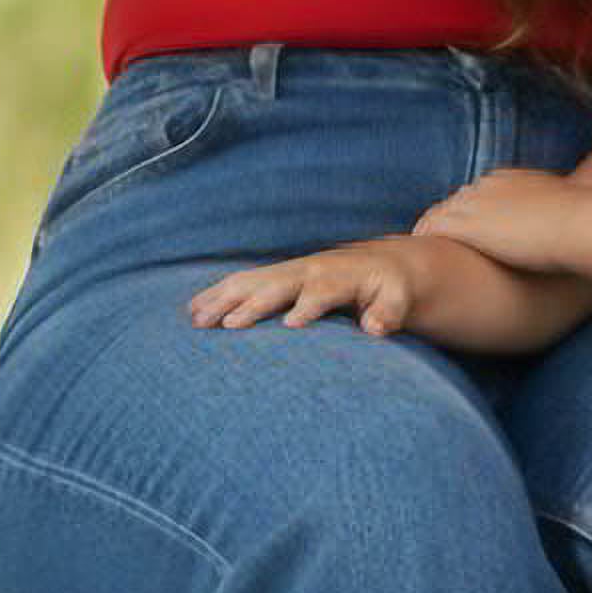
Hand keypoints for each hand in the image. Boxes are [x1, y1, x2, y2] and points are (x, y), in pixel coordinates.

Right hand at [185, 238, 442, 336]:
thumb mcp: (398, 298)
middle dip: (250, 304)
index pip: (320, 291)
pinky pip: (242, 282)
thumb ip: (389, 312)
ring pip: (250, 281)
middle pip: (275, 284)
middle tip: (223, 326)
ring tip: (195, 319)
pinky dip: (217, 294)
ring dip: (222, 298)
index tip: (290, 325)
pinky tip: (193, 310)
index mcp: (338, 276)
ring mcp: (288, 270)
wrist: (381, 263)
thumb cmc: (390, 287)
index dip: (307, 306)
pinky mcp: (277, 276)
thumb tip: (375, 328)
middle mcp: (307, 270)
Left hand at [414, 170, 580, 269]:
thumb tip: (569, 224)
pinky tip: (417, 256)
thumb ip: (552, 211)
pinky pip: (431, 230)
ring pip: (436, 215)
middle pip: (452, 203)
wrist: (576, 222)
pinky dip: (423, 239)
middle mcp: (484, 187)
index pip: (474, 195)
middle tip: (432, 240)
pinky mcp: (464, 225)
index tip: (465, 231)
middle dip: (444, 221)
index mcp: (506, 180)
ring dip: (429, 231)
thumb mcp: (563, 207)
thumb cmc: (578, 221)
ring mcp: (472, 204)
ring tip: (418, 250)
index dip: (467, 214)